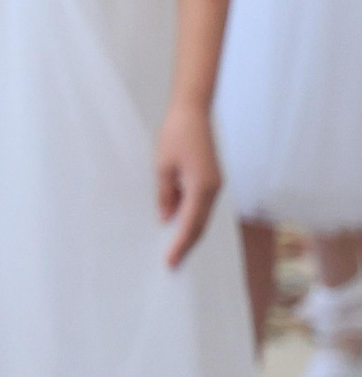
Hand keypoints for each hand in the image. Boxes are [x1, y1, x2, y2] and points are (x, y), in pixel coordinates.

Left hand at [155, 102, 223, 267]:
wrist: (192, 112)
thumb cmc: (175, 135)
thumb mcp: (162, 167)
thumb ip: (165, 195)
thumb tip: (166, 219)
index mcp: (201, 186)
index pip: (190, 224)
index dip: (180, 245)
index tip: (170, 261)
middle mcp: (213, 189)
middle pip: (199, 224)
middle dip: (186, 245)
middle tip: (172, 264)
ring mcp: (214, 184)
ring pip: (201, 216)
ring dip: (189, 233)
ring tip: (174, 251)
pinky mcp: (211, 179)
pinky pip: (201, 204)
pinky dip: (190, 218)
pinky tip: (178, 226)